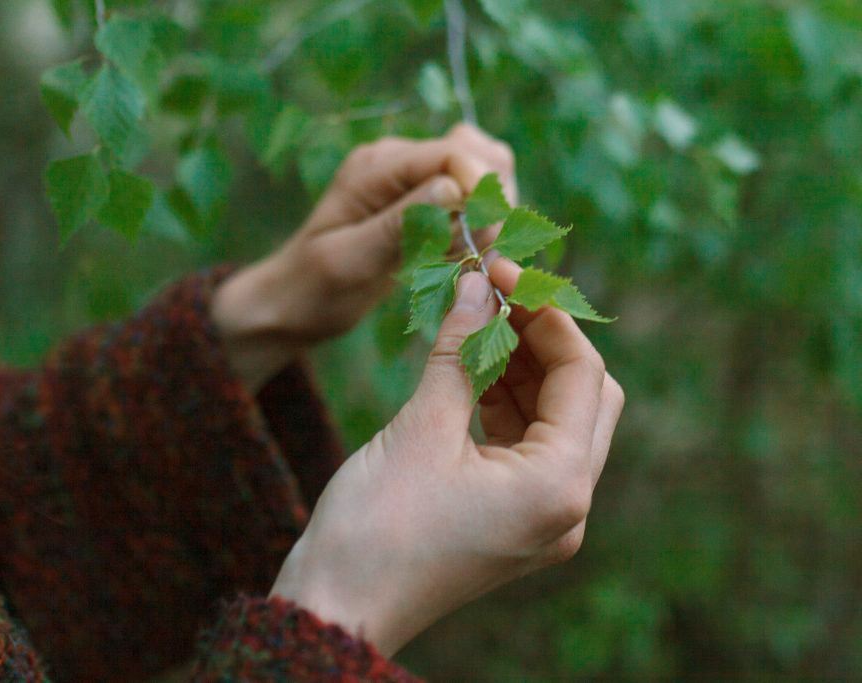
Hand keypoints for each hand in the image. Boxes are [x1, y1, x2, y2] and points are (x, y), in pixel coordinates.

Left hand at [211, 123, 516, 390]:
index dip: (480, 188)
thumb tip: (453, 188)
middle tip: (478, 249)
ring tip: (468, 255)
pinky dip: (480, 225)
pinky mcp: (423, 202)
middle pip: (476, 151)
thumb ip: (400, 223)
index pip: (450, 152)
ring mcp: (411, 180)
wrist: (292, 303)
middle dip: (490, 198)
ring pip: (483, 171)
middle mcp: (396, 162)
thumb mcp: (350, 260)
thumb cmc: (313, 288)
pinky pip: (472, 198)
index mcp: (374, 167)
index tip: (485, 236)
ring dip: (489, 212)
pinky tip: (460, 257)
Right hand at [269, 258, 623, 655]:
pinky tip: (471, 363)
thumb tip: (477, 286)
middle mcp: (566, 505)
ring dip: (523, 366)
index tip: (501, 272)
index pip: (583, 375)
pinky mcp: (512, 519)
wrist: (337, 607)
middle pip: (583, 397)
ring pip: (554, 419)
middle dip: (542, 338)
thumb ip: (459, 351)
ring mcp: (541, 517)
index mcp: (558, 485)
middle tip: (495, 293)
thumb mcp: (420, 427)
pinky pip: (526, 445)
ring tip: (479, 318)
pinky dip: (505, 400)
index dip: (545, 312)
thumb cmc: (375, 527)